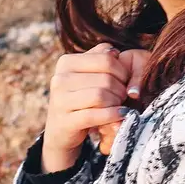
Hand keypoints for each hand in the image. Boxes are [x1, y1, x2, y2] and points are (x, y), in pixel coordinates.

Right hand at [43, 43, 135, 171]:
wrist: (61, 132)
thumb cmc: (81, 99)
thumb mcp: (88, 75)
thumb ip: (100, 58)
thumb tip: (114, 52)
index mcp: (66, 63)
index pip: (105, 59)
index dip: (122, 70)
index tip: (125, 80)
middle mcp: (59, 79)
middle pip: (106, 78)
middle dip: (121, 89)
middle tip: (123, 96)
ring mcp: (60, 101)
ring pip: (101, 95)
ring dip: (117, 102)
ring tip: (119, 105)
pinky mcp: (65, 121)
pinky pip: (95, 115)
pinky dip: (112, 115)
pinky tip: (121, 115)